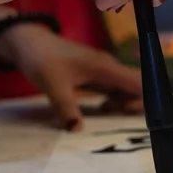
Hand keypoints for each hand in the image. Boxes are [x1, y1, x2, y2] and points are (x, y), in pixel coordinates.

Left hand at [0, 23, 142, 130]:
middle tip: (119, 117)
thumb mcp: (52, 85)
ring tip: (109, 114)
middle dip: (136, 103)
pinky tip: (103, 109)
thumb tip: (77, 129)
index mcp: (105, 67)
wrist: (29, 43)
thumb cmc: (42, 59)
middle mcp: (110, 68)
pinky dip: (116, 101)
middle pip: (137, 86)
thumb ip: (66, 108)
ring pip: (127, 89)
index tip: (128, 113)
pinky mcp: (97, 76)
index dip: (143, 98)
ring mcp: (104, 72)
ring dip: (125, 103)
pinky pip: (115, 90)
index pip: (139, 81)